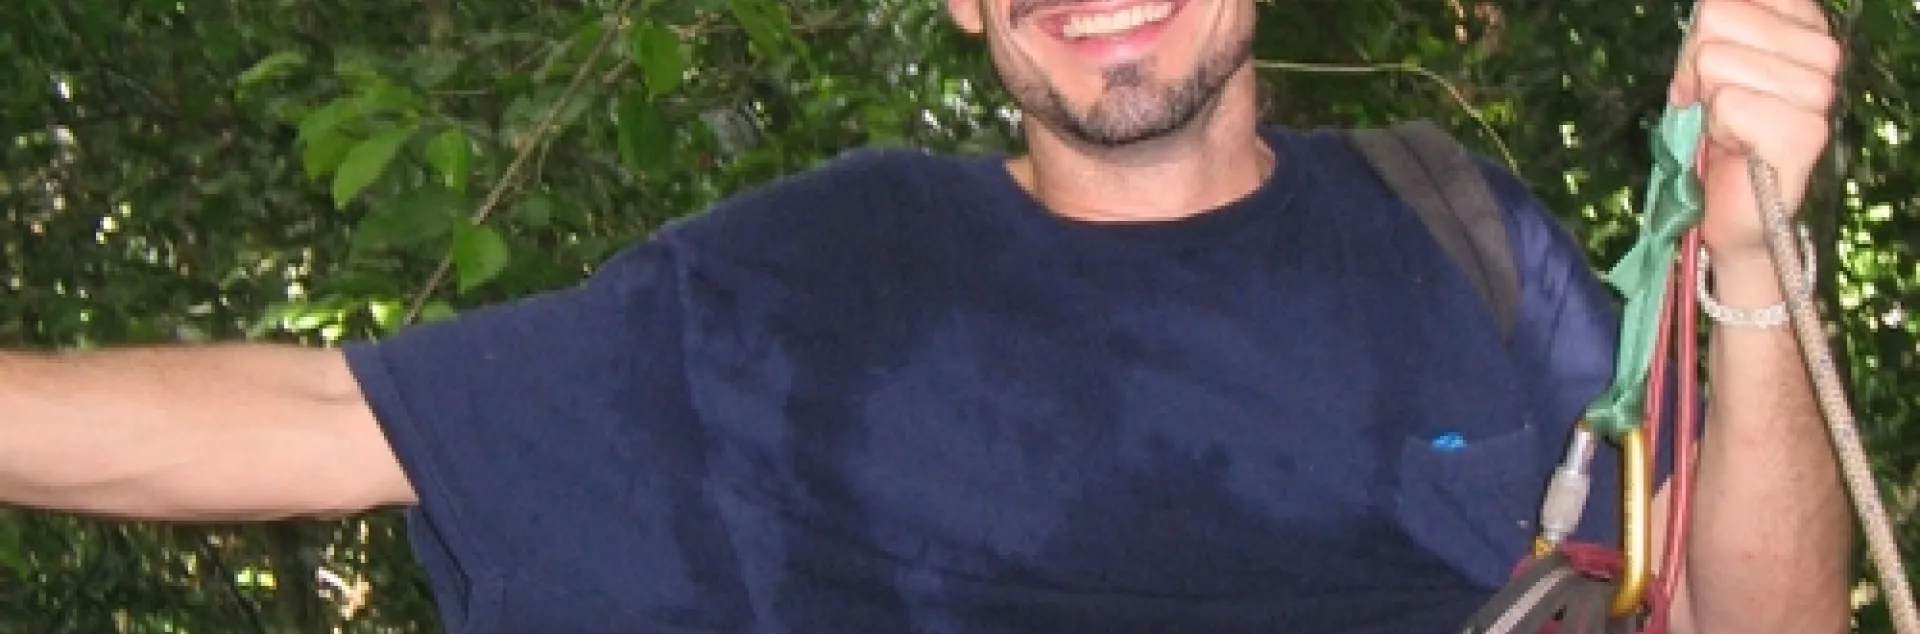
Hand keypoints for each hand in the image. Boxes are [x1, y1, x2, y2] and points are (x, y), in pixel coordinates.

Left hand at [1669, 0, 1842, 264]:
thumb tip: (1704, 9)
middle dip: (1696, 67)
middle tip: (1713, 107)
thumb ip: (1712, 29)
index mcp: (1802, 23)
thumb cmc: (1716, 135)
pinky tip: (1738, 147)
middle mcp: (1821, 52)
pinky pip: (1728, 103)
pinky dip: (1718, 128)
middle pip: (1717, 18)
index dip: (1699, 36)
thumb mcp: (1707, 66)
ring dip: (1708, 102)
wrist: (1727, 210)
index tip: (1705, 73)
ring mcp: (1820, 92)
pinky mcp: (1806, 132)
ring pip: (1716, 60)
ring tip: (1729, 129)